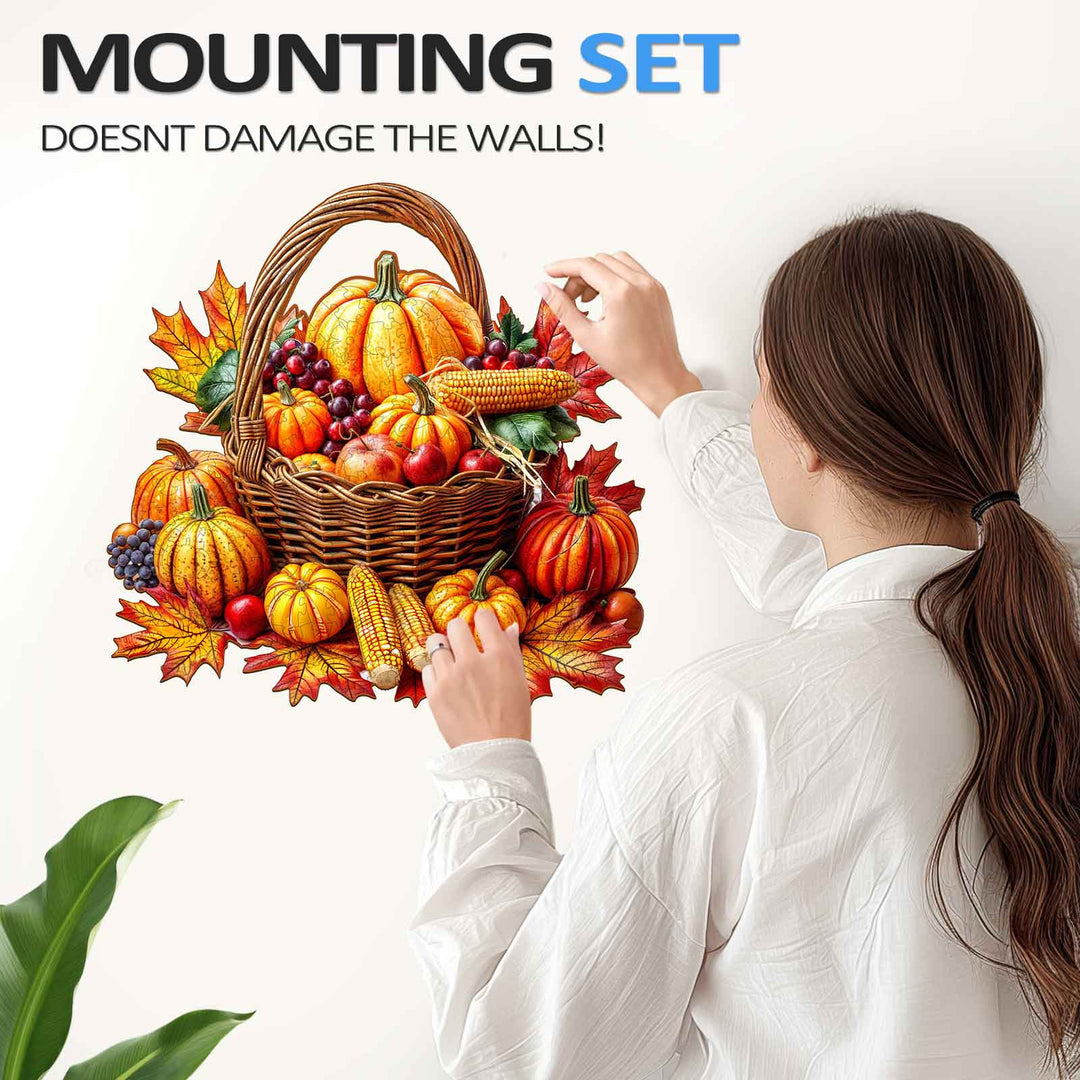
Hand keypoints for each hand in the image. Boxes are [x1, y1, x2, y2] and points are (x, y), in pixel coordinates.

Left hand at [422, 609, 531, 749]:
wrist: (494, 754)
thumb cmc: (512, 718)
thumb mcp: (518, 681)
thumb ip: (511, 650)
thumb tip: (510, 626)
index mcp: (499, 657)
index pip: (483, 617)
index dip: (482, 618)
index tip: (481, 625)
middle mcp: (473, 662)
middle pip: (455, 625)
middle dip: (460, 630)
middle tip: (464, 643)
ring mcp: (451, 677)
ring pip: (436, 643)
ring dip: (444, 648)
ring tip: (453, 662)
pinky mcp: (435, 694)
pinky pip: (428, 668)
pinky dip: (436, 671)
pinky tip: (447, 681)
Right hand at [539, 252, 701, 415]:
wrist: (660, 376)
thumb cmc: (626, 363)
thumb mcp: (587, 336)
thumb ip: (563, 308)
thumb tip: (542, 287)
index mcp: (622, 293)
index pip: (586, 265)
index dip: (563, 266)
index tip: (548, 271)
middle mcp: (640, 282)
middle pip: (600, 261)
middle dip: (579, 274)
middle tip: (569, 298)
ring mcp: (652, 284)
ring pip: (617, 261)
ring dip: (597, 272)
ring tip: (587, 299)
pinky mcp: (658, 290)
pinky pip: (632, 270)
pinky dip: (615, 276)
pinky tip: (606, 299)